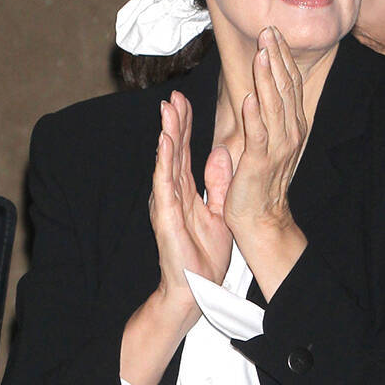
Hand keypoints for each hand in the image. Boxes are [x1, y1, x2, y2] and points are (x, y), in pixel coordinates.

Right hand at [150, 91, 231, 301]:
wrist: (196, 288)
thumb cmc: (203, 256)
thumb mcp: (219, 213)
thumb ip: (217, 184)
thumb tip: (220, 153)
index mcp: (185, 191)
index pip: (183, 151)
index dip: (184, 126)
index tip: (184, 101)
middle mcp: (171, 192)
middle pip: (173, 150)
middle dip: (173, 122)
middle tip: (173, 95)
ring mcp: (165, 202)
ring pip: (166, 161)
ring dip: (166, 134)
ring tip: (167, 110)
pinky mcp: (164, 215)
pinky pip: (164, 184)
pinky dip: (164, 162)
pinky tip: (165, 142)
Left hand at [217, 26, 308, 297]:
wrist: (262, 217)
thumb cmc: (261, 178)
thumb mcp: (269, 140)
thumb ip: (268, 114)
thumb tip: (262, 88)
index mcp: (292, 125)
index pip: (289, 84)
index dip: (283, 58)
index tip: (274, 33)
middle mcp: (291, 132)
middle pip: (285, 88)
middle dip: (277, 58)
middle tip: (270, 31)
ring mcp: (278, 146)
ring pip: (273, 105)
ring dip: (267, 78)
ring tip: (262, 53)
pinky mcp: (261, 161)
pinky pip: (258, 133)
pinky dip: (255, 114)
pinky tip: (250, 96)